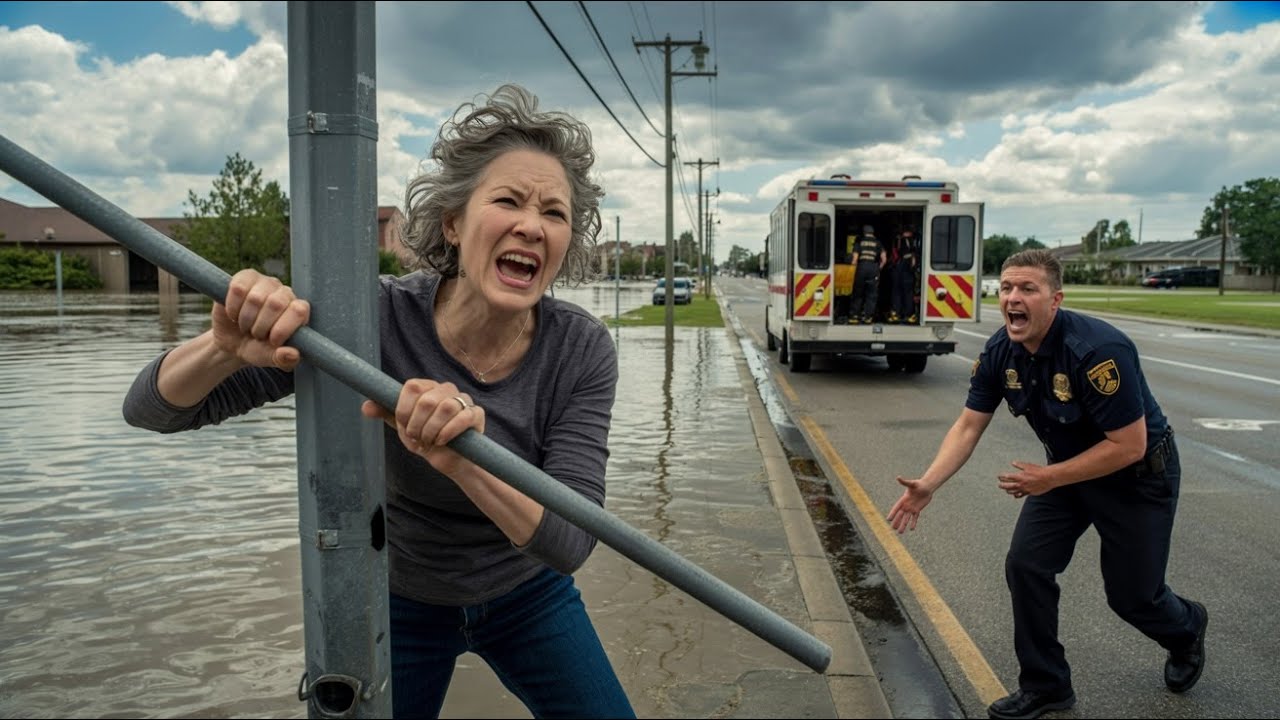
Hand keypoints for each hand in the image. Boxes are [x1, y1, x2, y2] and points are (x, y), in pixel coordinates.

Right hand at [212, 269, 309, 369]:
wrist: (232, 342)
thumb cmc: (258, 348)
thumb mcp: (270, 358)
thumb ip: (283, 359)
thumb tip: (293, 354)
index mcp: (298, 311)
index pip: (299, 310)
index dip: (284, 328)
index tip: (272, 341)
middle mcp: (285, 293)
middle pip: (276, 303)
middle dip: (261, 326)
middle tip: (256, 334)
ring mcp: (265, 283)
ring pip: (256, 297)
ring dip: (246, 318)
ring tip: (245, 326)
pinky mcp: (245, 278)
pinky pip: (238, 288)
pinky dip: (233, 307)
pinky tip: (234, 314)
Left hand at [362, 378, 485, 476]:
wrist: (449, 460)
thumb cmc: (426, 440)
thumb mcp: (404, 427)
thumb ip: (387, 414)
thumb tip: (365, 407)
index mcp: (428, 388)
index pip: (413, 386)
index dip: (404, 409)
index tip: (403, 425)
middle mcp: (446, 389)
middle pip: (427, 399)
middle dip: (417, 424)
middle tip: (417, 437)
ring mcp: (464, 400)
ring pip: (446, 407)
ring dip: (432, 429)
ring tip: (429, 441)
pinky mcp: (476, 414)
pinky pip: (464, 417)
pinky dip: (449, 431)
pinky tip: (442, 442)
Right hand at [887, 476, 932, 533]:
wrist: (927, 487)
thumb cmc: (919, 484)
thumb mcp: (912, 483)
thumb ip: (905, 482)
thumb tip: (898, 477)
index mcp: (903, 499)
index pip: (896, 508)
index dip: (892, 513)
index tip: (888, 519)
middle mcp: (906, 505)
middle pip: (900, 515)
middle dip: (897, 522)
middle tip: (893, 528)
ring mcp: (911, 508)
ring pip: (906, 518)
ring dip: (903, 525)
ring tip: (900, 532)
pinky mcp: (917, 510)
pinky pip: (915, 518)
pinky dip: (913, 523)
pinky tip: (911, 529)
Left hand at [997, 461, 1053, 498]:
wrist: (1048, 478)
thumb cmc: (1039, 471)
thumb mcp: (1028, 466)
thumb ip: (1019, 465)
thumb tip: (1013, 463)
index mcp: (1019, 476)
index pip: (1007, 477)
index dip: (1001, 477)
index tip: (999, 477)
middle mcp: (1021, 484)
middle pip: (1008, 486)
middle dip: (1002, 485)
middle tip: (999, 485)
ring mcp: (1025, 489)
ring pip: (1013, 492)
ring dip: (1008, 490)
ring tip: (1006, 490)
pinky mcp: (1029, 492)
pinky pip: (1020, 495)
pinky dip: (1016, 495)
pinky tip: (1015, 495)